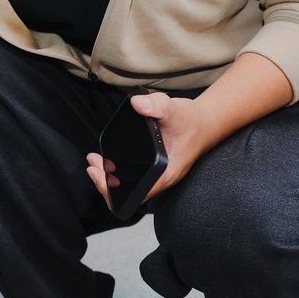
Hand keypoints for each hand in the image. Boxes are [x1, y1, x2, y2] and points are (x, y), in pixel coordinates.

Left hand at [84, 92, 210, 206]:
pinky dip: (118, 171)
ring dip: (110, 177)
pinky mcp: (155, 167)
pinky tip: (108, 159)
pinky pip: (134, 177)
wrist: (205, 121)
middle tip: (92, 166)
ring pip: (130, 185)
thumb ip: (155, 105)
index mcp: (165, 173)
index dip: (114, 190)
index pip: (136, 193)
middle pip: (129, 193)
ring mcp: (159, 174)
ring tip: (96, 162)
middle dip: (106, 183)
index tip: (100, 173)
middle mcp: (162, 178)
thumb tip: (137, 104)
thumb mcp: (173, 109)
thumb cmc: (191, 120)